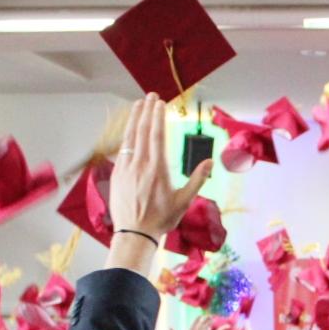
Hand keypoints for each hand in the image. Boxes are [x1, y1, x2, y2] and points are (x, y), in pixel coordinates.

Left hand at [108, 94, 211, 257]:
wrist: (135, 233)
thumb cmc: (161, 219)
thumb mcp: (184, 201)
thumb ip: (198, 179)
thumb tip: (210, 161)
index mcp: (158, 168)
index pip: (156, 134)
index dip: (158, 115)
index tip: (160, 102)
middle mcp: (140, 164)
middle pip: (142, 130)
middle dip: (146, 110)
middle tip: (150, 96)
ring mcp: (126, 167)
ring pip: (129, 136)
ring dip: (134, 118)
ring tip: (138, 104)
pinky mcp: (117, 173)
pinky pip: (122, 148)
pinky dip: (127, 135)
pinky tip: (130, 129)